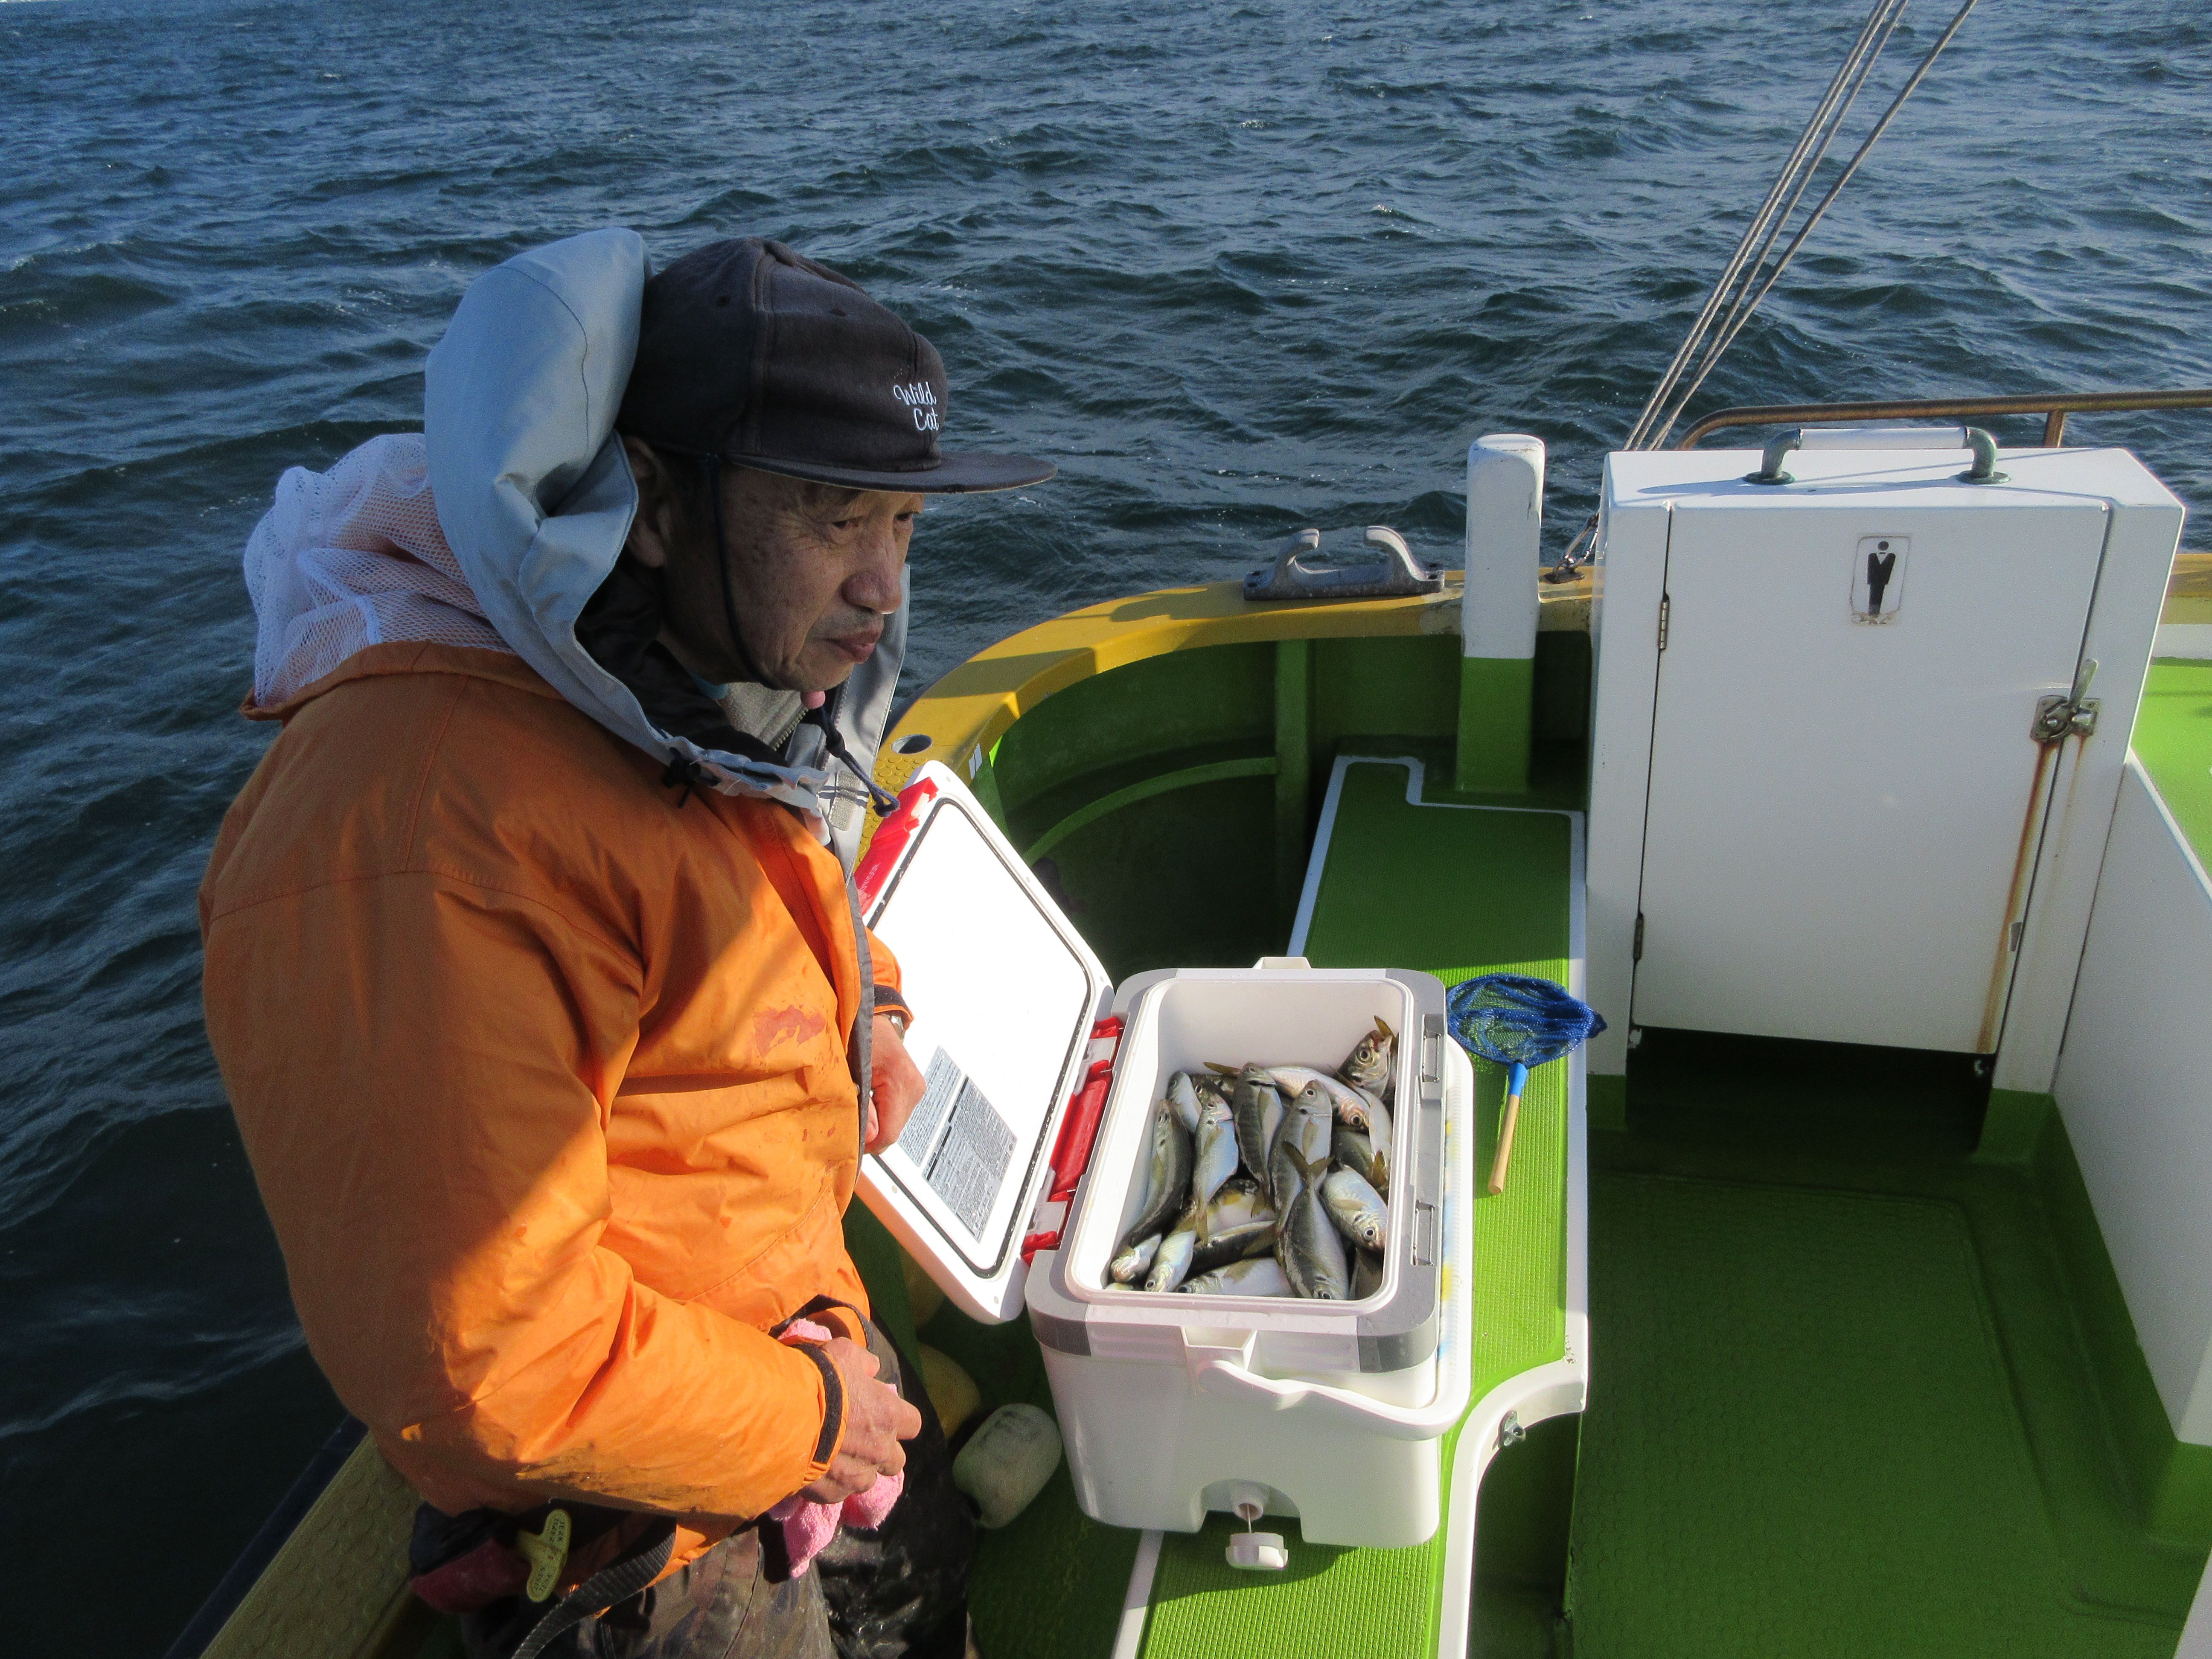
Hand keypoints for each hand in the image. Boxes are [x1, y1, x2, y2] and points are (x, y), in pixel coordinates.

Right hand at [798, 1336, 920, 1503]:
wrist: (783, 1415)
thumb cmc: (819, 1380)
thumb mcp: (845, 1353)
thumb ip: (864, 1363)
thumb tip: (872, 1370)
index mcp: (888, 1416)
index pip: (912, 1424)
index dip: (898, 1419)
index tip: (880, 1414)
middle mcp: (880, 1450)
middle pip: (895, 1459)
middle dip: (882, 1451)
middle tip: (859, 1440)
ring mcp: (857, 1476)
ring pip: (868, 1480)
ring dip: (858, 1469)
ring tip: (835, 1457)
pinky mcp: (834, 1493)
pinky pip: (841, 1492)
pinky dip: (832, 1482)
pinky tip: (816, 1468)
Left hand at [864, 1014, 924, 1153]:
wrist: (873, 1018)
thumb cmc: (859, 1037)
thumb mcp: (852, 1071)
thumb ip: (861, 1107)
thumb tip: (869, 1137)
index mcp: (900, 1081)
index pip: (889, 1133)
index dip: (868, 1143)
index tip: (850, 1141)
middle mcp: (914, 1087)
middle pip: (893, 1131)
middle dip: (872, 1132)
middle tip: (851, 1120)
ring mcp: (916, 1088)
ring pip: (896, 1124)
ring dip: (877, 1123)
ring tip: (860, 1106)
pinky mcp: (914, 1088)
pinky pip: (898, 1113)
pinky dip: (883, 1114)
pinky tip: (871, 1101)